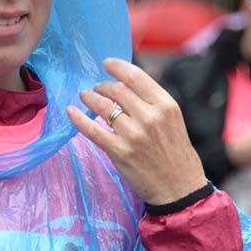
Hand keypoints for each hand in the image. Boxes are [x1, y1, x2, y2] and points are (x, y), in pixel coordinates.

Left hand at [66, 58, 207, 205]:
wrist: (179, 187)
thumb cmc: (176, 152)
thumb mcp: (173, 119)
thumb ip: (153, 100)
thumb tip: (128, 80)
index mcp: (165, 105)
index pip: (135, 77)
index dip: (116, 66)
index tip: (106, 63)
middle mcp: (150, 117)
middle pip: (117, 90)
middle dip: (102, 85)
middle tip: (97, 87)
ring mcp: (133, 135)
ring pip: (103, 107)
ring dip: (90, 98)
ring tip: (85, 96)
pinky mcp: (119, 152)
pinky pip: (93, 130)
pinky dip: (79, 119)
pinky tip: (71, 111)